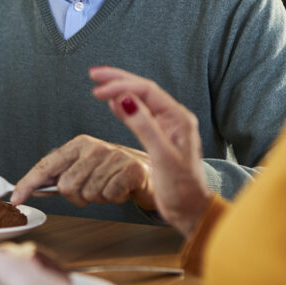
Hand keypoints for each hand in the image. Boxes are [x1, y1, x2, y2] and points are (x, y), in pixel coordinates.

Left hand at [11, 135, 155, 209]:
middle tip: (92, 190)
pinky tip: (121, 189)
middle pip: (66, 187)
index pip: (46, 166)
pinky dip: (114, 198)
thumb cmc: (112, 171)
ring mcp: (112, 156)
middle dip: (77, 197)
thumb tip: (33, 188)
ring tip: (109, 187)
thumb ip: (60, 176)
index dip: (28, 183)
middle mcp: (92, 147)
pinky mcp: (130, 169)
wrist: (150, 170)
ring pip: (88, 194)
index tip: (15, 199)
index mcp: (77, 145)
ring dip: (98, 198)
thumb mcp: (85, 168)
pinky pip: (109, 197)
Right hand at [89, 66, 211, 237]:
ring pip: (140, 99)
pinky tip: (112, 103)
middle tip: (94, 74)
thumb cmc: (182, 188)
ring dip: (119, 89)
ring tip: (99, 83)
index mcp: (179, 119)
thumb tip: (125, 100)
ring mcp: (166, 127)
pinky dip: (123, 106)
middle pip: (143, 90)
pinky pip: (139, 114)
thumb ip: (144, 127)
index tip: (98, 90)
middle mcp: (174, 118)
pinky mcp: (159, 136)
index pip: (146, 91)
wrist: (190, 210)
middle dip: (118, 79)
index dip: (121, 86)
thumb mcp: (162, 157)